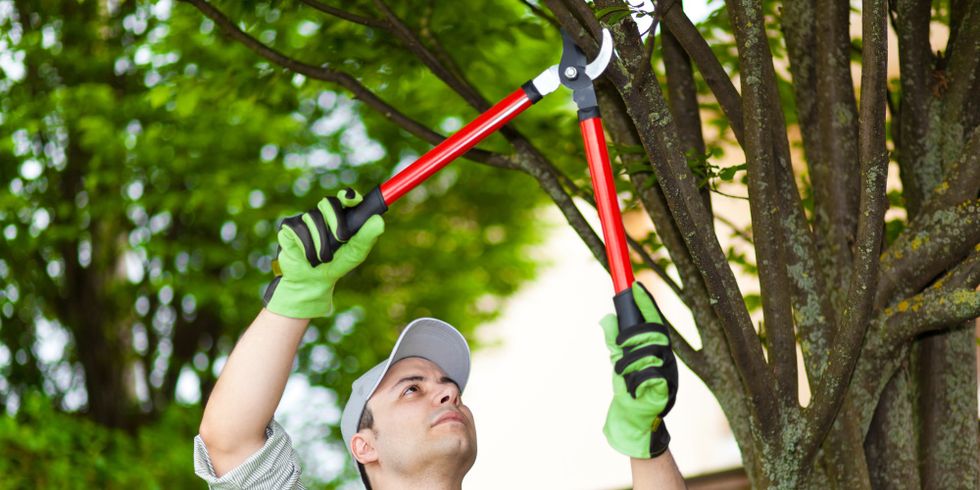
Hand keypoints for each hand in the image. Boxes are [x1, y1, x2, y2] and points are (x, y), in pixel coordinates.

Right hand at [263, 188, 384, 318]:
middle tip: (342, 239)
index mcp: (341, 216)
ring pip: (313, 218)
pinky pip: (298, 228)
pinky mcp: (289, 227)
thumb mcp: (355, 254)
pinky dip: (307, 246)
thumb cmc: (336, 264)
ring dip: (322, 242)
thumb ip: (367, 238)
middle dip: (337, 221)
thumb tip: (379, 221)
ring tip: (324, 258)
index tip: (352, 200)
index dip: (348, 195)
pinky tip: (309, 256)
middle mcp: (323, 213)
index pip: (345, 197)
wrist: (312, 281)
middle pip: (328, 202)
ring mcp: (305, 219)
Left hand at [600, 282, 677, 458]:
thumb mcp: (619, 361)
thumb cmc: (630, 388)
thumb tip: (605, 319)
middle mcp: (666, 356)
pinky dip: (635, 381)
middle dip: (632, 336)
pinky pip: (649, 375)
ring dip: (628, 363)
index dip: (645, 302)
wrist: (636, 419)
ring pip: (648, 353)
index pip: (653, 319)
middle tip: (619, 345)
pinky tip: (631, 388)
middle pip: (653, 333)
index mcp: (656, 347)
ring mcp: (668, 371)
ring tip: (623, 374)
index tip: (634, 285)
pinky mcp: (666, 388)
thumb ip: (615, 341)